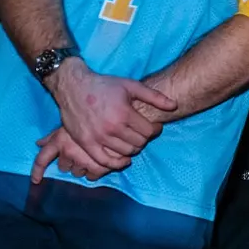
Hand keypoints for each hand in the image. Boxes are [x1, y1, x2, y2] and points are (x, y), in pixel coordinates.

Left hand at [32, 126, 125, 183]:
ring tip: (93, 157)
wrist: (115, 121)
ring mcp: (83, 161)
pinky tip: (101, 163)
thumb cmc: (92, 119)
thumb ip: (54, 136)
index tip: (35, 180)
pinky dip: (95, 172)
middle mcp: (69, 153)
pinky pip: (92, 176)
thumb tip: (39, 143)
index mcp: (60, 142)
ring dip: (83, 167)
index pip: (42, 159)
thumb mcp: (70, 125)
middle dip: (70, 162)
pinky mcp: (98, 167)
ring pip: (78, 173)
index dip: (37, 171)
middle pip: (64, 166)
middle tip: (80, 153)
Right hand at [48, 59, 175, 161]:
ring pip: (125, 152)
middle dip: (144, 138)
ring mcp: (97, 137)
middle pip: (138, 143)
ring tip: (132, 140)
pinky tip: (123, 159)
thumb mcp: (131, 86)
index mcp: (123, 113)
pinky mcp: (86, 143)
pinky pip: (104, 161)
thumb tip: (175, 106)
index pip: (148, 131)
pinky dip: (116, 163)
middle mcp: (111, 127)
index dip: (155, 130)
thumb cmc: (104, 85)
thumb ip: (154, 96)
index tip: (154, 127)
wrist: (73, 86)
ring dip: (132, 149)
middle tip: (142, 133)